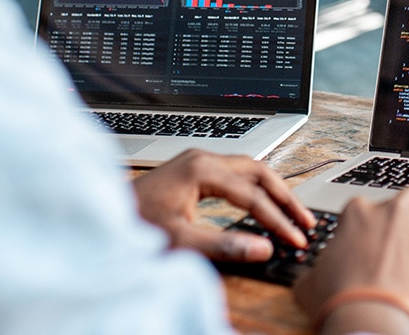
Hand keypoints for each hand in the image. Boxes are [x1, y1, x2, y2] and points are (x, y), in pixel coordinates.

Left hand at [132, 149, 315, 261]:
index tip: (296, 239)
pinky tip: (262, 203)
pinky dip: (255, 188)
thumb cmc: (133, 224)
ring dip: (273, 190)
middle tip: (306, 222)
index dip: (278, 220)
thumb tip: (263, 249)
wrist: (102, 215)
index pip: (253, 195)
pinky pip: (235, 173)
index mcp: (202, 170)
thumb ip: (223, 245)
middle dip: (285, 198)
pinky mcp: (192, 170)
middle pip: (259, 172)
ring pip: (249, 169)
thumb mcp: (180, 240)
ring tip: (293, 213)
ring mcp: (197, 162)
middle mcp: (202, 159)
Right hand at [293, 188, 408, 333]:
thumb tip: (308, 278)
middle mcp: (393, 210)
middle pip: (408, 197)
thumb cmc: (341, 301)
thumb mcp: (311, 283)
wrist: (372, 319)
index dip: (373, 224)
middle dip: (408, 213)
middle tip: (406, 236)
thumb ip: (312, 271)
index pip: (369, 206)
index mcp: (358, 213)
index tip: (375, 241)